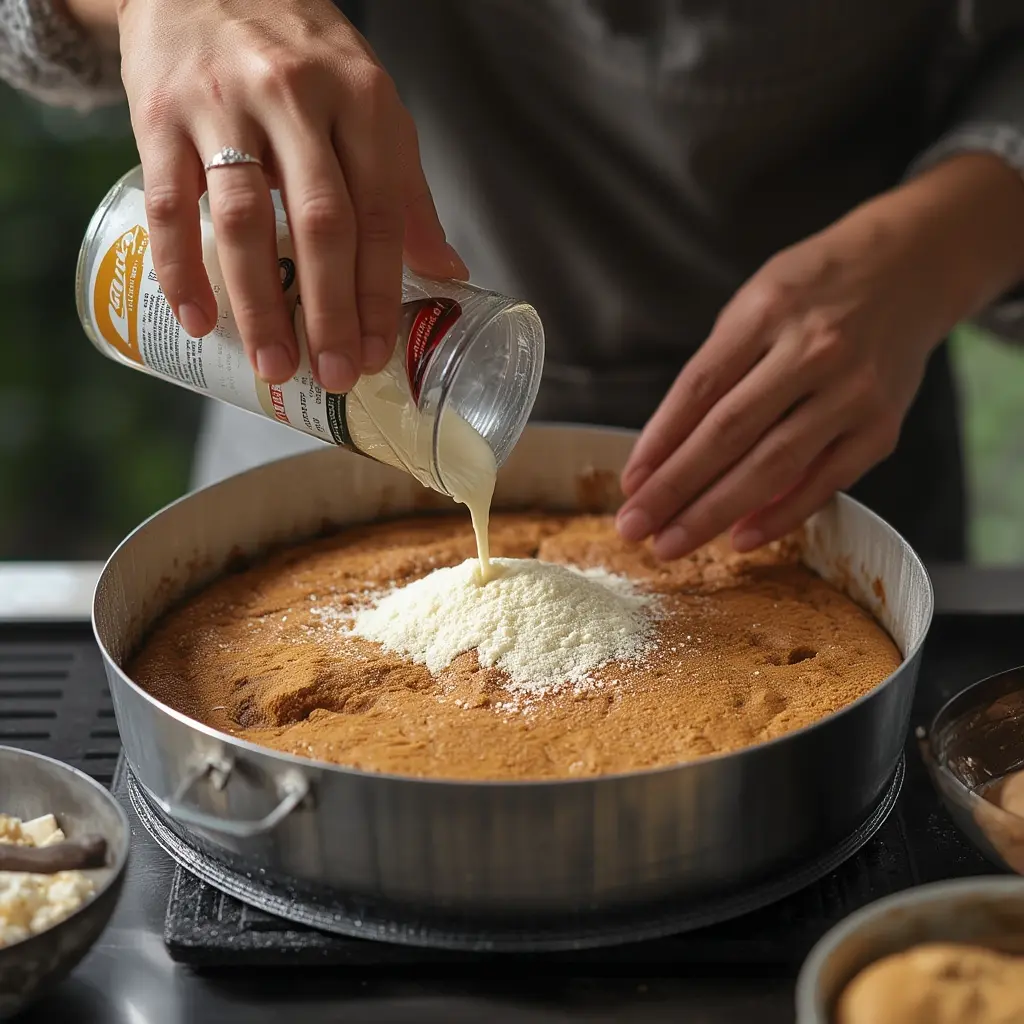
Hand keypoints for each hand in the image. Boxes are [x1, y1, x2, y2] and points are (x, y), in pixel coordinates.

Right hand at [116, 0, 466, 392]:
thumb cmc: (302, 55)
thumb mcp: (370, 107)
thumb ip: (404, 190)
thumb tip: (448, 272)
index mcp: (362, 102)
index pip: (381, 214)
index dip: (379, 292)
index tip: (377, 354)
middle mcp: (297, 99)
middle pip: (320, 223)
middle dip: (330, 310)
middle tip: (333, 375)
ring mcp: (224, 104)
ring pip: (243, 219)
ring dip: (259, 303)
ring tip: (274, 364)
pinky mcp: (159, 112)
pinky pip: (169, 202)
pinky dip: (180, 267)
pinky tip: (198, 319)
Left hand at [616, 154, 1023, 559]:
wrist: (913, 265)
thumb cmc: (814, 288)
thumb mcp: (753, 305)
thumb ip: (713, 371)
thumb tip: (664, 454)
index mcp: (767, 312)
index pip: (699, 390)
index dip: (658, 443)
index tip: (629, 485)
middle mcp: (813, 352)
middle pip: (729, 435)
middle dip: (675, 489)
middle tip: (634, 528)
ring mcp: (853, 392)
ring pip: (773, 466)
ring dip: (714, 513)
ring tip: (670, 544)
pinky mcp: (881, 426)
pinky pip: (825, 482)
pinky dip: (780, 515)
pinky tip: (739, 539)